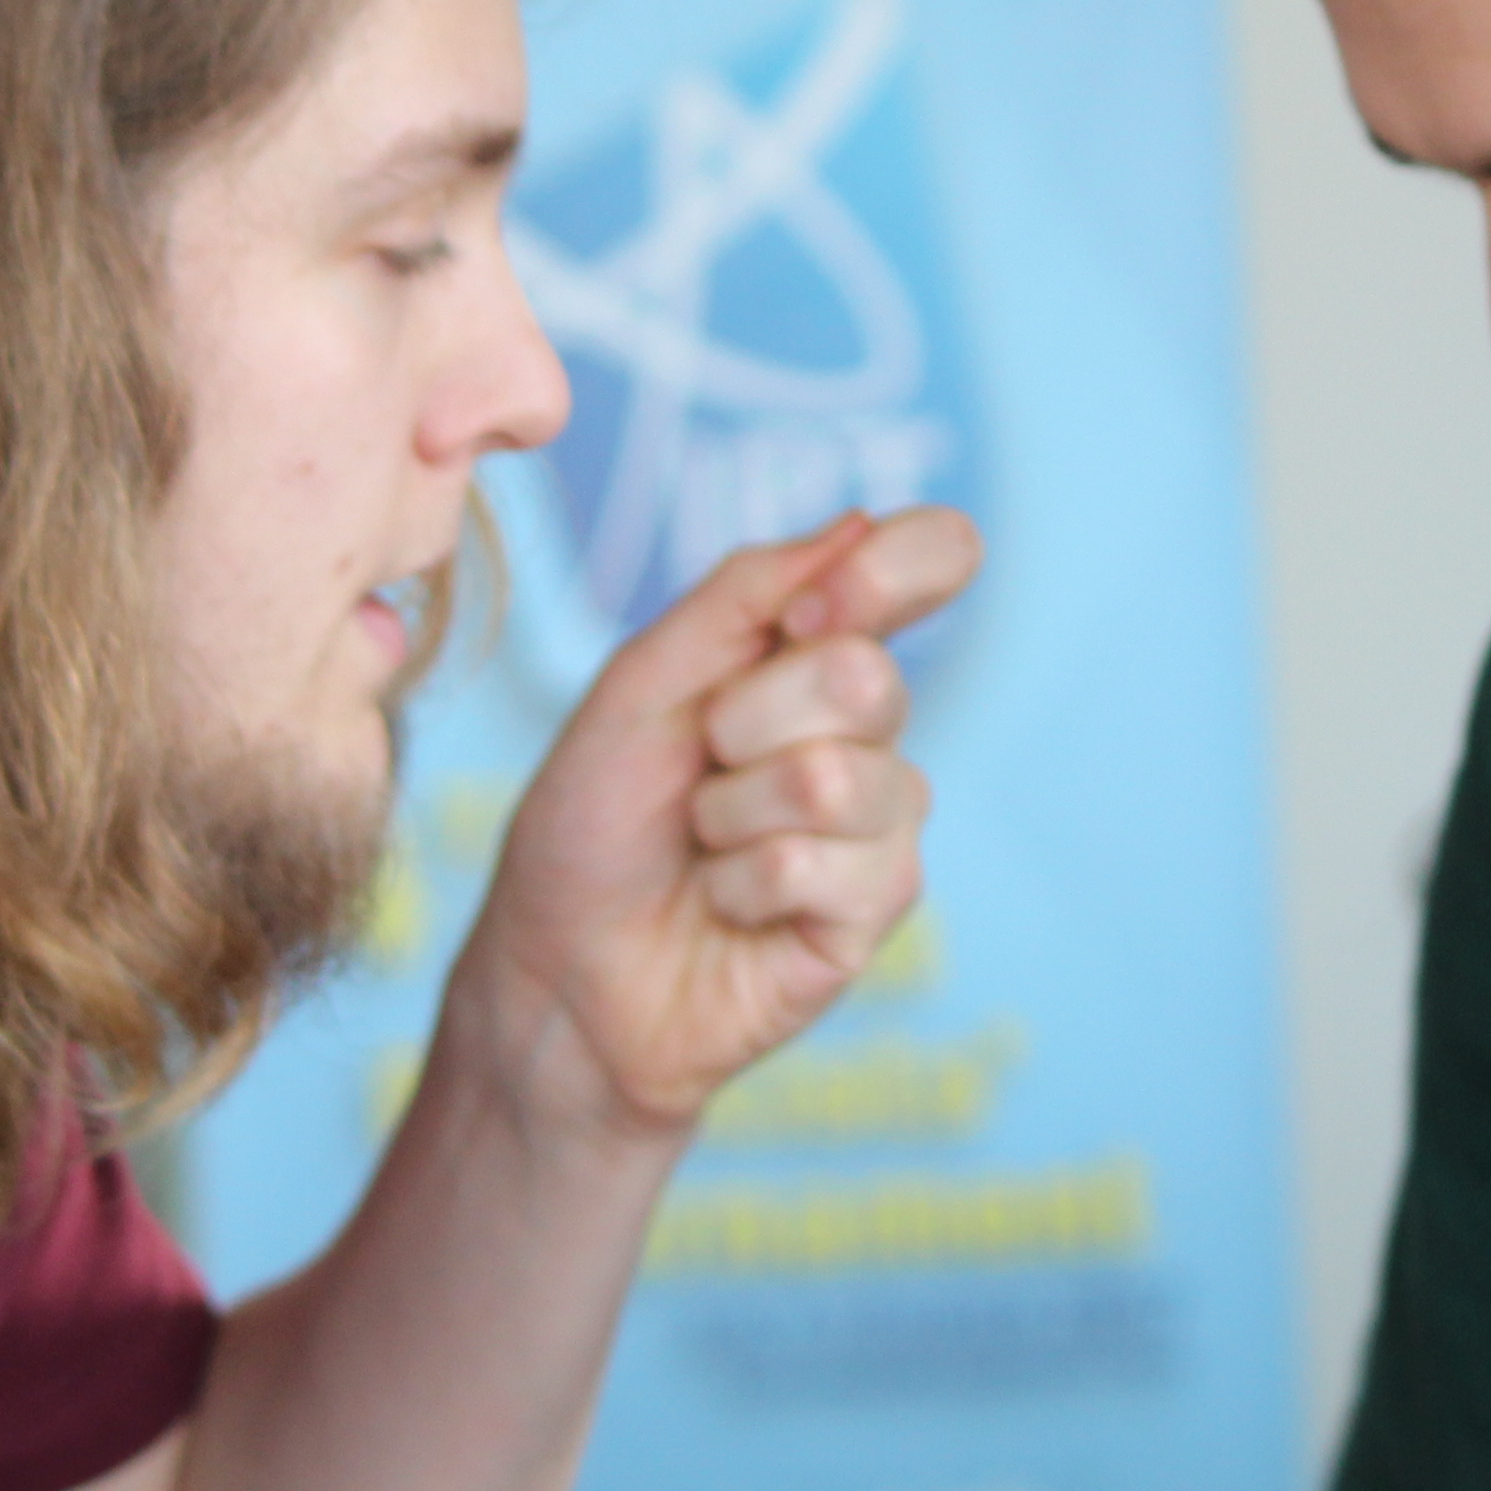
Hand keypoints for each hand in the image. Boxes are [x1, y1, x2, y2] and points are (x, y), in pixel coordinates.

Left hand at [449, 504, 981, 1140]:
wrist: (558, 966)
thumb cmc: (593, 822)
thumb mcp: (642, 681)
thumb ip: (745, 593)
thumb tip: (862, 524)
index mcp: (818, 648)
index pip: (932, 560)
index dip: (888, 571)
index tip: (803, 614)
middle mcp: (868, 728)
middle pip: (865, 675)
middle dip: (742, 720)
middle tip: (698, 766)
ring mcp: (881, 821)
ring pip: (838, 778)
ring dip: (729, 814)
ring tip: (702, 845)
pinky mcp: (876, 909)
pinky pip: (820, 866)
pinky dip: (741, 884)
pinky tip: (727, 905)